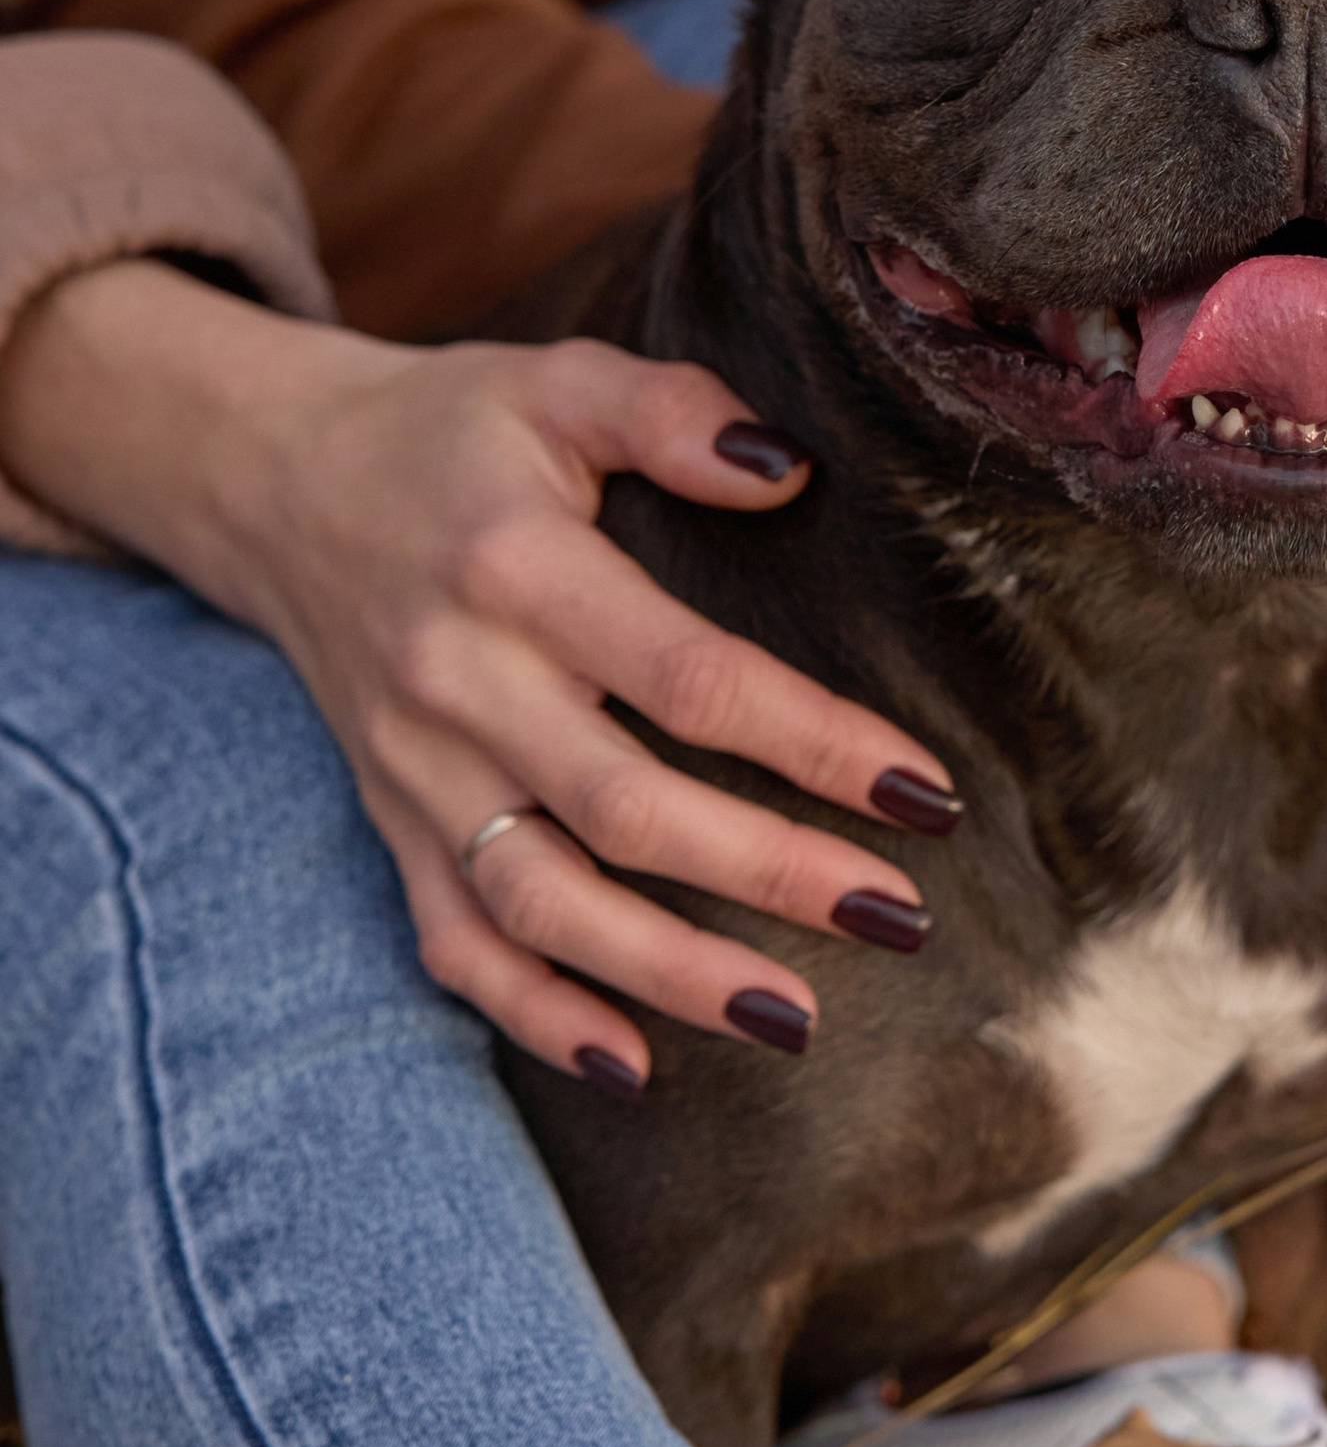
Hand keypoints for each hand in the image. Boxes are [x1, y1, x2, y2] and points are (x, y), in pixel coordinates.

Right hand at [0, 265, 955, 1090]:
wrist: (281, 482)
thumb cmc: (455, 431)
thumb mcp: (560, 382)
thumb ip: (674, 413)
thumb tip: (791, 471)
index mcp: (516, 571)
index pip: (687, 676)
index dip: (811, 740)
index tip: (924, 790)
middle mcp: (460, 685)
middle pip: (626, 809)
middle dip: (770, 873)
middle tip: (899, 916)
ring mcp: (416, 771)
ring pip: (542, 903)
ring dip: (668, 973)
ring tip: (795, 1018)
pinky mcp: (390, 824)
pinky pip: (454, 944)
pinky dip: (534, 1016)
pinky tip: (632, 1064)